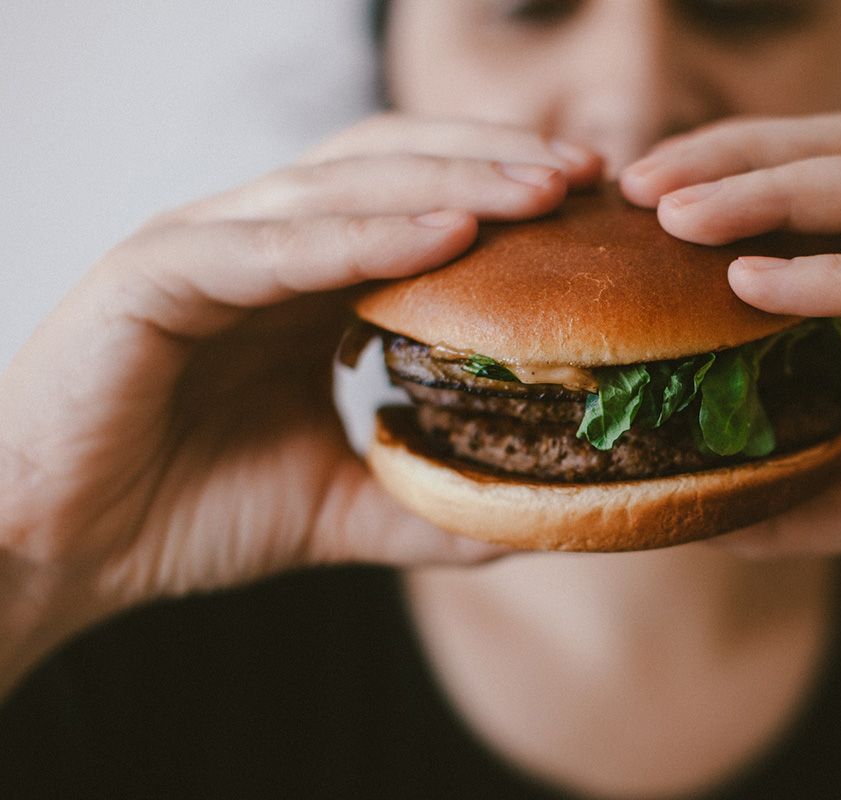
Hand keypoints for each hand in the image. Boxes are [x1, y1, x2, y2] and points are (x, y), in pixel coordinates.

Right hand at [0, 116, 602, 669]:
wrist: (55, 549)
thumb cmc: (182, 511)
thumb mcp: (336, 506)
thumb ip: (425, 502)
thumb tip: (530, 517)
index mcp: (300, 279)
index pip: (416, 203)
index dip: (503, 195)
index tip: (593, 210)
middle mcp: (259, 243)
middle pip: (394, 167)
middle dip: (495, 164)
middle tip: (589, 177)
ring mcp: (205, 246)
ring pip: (344, 187)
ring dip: (451, 181)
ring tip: (543, 190)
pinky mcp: (154, 274)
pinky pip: (275, 245)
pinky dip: (364, 235)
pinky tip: (446, 236)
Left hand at [621, 112, 840, 614]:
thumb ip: (814, 487)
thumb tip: (712, 513)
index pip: (819, 192)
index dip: (728, 185)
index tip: (637, 213)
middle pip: (838, 156)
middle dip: (731, 159)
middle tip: (636, 185)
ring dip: (771, 192)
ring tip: (678, 214)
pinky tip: (761, 283)